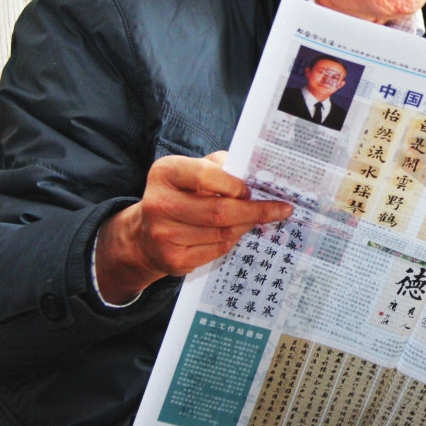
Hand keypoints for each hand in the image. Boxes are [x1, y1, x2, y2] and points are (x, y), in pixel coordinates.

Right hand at [94, 152, 293, 304]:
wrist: (146, 233)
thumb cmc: (180, 193)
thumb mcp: (192, 169)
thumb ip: (220, 166)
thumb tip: (256, 173)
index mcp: (164, 173)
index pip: (205, 176)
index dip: (234, 184)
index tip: (251, 188)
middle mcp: (159, 203)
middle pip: (218, 210)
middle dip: (255, 210)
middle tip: (280, 209)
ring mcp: (165, 235)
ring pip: (222, 232)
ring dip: (246, 225)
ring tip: (258, 218)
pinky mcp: (174, 259)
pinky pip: (217, 250)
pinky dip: (233, 240)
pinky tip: (238, 232)